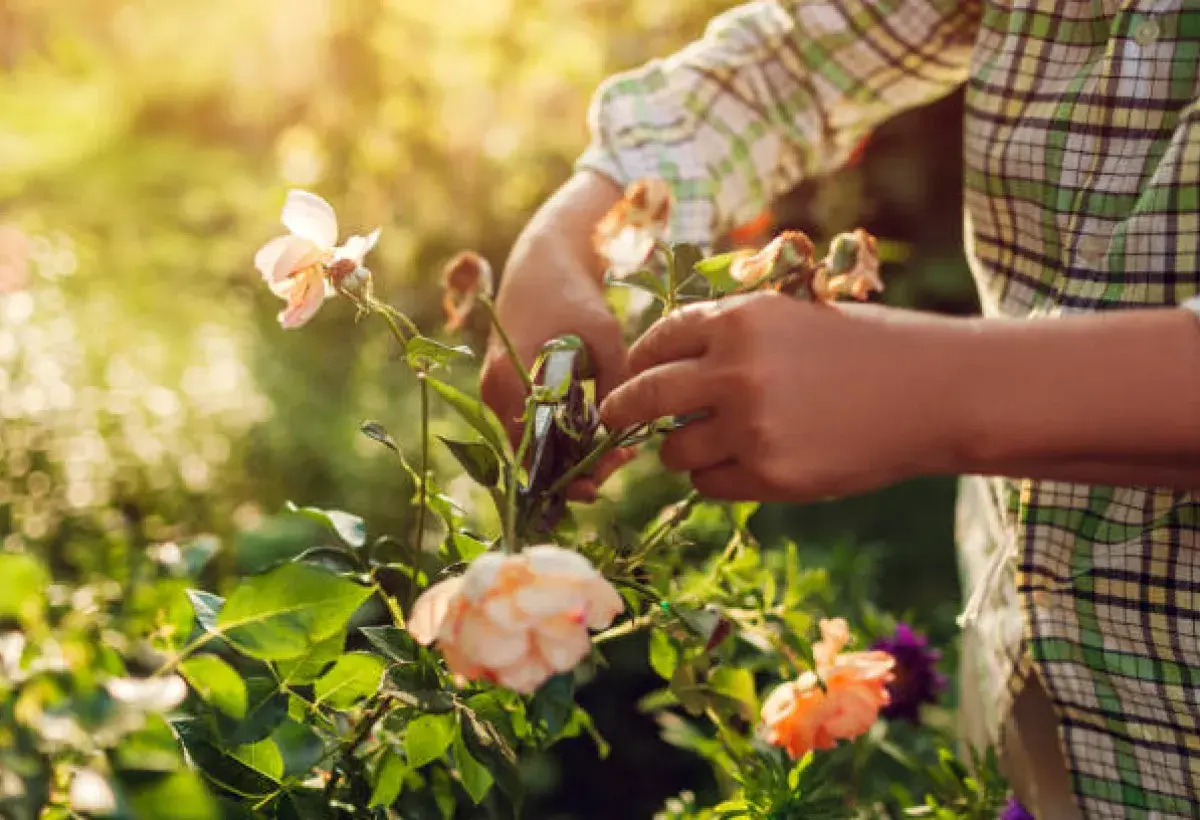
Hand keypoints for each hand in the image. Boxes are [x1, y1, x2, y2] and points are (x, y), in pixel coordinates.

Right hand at [480, 171, 636, 499]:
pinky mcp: (508, 391)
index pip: (536, 452)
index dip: (575, 470)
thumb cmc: (572, 293)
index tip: (614, 464)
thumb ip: (613, 382)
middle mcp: (494, 394)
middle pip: (532, 457)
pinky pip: (534, 428)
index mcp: (507, 381)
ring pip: (534, 446)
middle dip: (577, 468)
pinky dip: (564, 436)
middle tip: (622, 460)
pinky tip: (599, 432)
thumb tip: (621, 432)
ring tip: (618, 448)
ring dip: (572, 454)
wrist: (543, 262)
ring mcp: (497, 394)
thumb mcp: (603, 335)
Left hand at [599, 293, 956, 501]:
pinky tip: (749, 463)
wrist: (936, 391)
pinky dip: (717, 477)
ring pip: (674, 450)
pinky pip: (709, 484)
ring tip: (714, 443)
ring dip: (681, 450)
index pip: (655, 342)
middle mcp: (734, 371)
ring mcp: (750, 426)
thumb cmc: (865, 348)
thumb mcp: (791, 317)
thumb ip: (728, 336)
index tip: (631, 377)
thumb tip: (661, 365)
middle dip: (620, 412)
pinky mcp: (771, 474)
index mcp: (737, 320)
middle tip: (612, 421)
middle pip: (641, 398)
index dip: (639, 363)